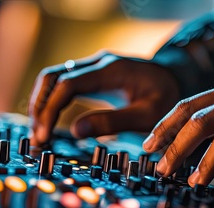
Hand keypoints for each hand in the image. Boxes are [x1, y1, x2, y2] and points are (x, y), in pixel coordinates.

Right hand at [28, 51, 179, 144]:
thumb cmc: (165, 97)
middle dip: (40, 107)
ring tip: (40, 133)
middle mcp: (98, 63)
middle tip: (38, 137)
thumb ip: (113, 122)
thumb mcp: (147, 115)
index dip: (50, 109)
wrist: (176, 79)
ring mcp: (94, 67)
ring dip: (42, 103)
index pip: (67, 84)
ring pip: (54, 78)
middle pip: (53, 77)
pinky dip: (52, 101)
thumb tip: (75, 131)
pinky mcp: (92, 75)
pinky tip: (50, 121)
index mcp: (110, 70)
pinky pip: (63, 83)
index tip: (44, 135)